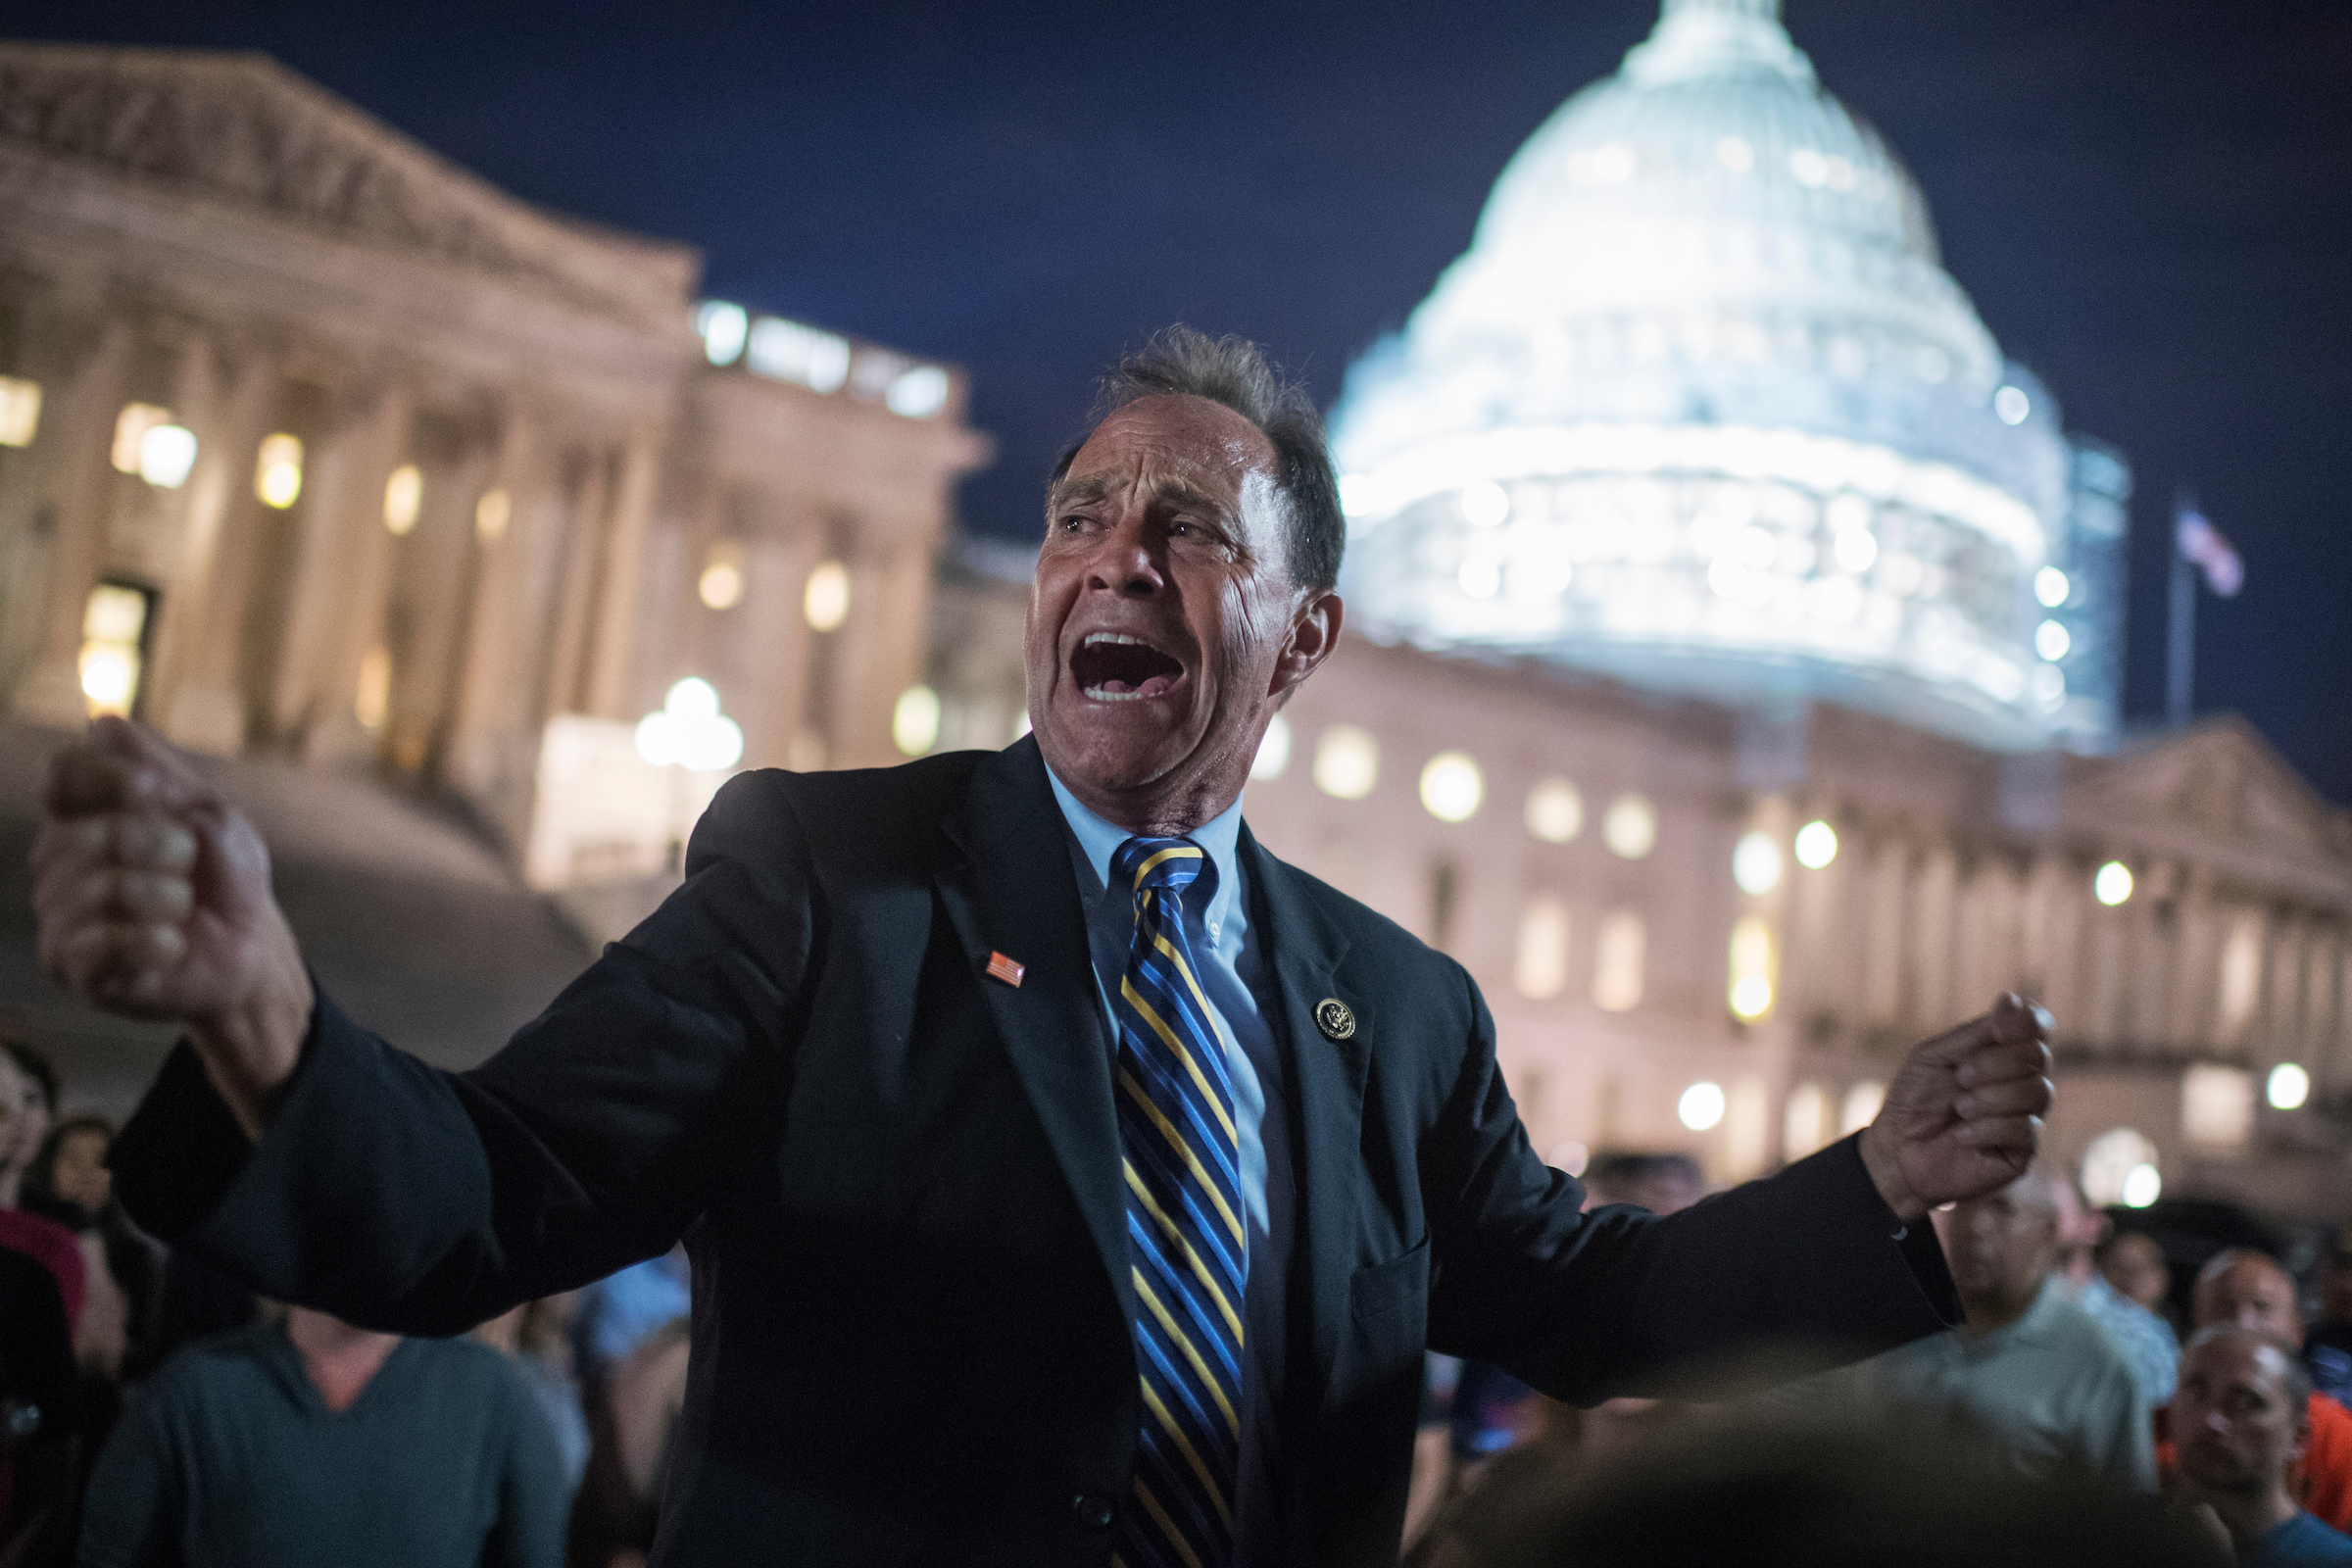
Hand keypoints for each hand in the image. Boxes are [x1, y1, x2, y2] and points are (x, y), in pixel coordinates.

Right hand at [32, 717, 309, 1135]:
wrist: (248, 950)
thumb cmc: (223, 877)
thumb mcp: (212, 815)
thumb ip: (160, 772)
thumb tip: (104, 723)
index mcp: (85, 815)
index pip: (60, 775)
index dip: (106, 776)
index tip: (156, 791)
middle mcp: (57, 862)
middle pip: (81, 834)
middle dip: (157, 845)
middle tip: (187, 863)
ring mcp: (59, 916)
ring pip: (96, 888)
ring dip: (164, 896)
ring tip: (183, 908)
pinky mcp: (72, 967)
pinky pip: (99, 944)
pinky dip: (154, 940)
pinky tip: (171, 943)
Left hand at [1858, 994, 2052, 1222]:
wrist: (1896, 1151)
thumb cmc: (1914, 1099)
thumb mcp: (1935, 1056)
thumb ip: (1975, 1033)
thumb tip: (2012, 1000)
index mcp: (2003, 1054)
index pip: (2037, 1027)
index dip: (2028, 1022)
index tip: (1999, 1028)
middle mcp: (2023, 1081)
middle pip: (2039, 1056)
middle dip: (1995, 1064)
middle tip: (1960, 1078)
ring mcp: (2027, 1116)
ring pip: (2038, 1092)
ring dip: (1990, 1097)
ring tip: (1959, 1108)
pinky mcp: (2024, 1152)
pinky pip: (2026, 1130)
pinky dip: (1987, 1129)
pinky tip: (1961, 1135)